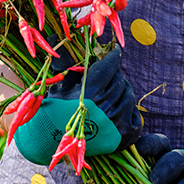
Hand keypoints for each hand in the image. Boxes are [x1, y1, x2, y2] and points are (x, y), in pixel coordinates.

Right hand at [13, 46, 141, 164]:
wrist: (48, 141)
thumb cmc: (52, 110)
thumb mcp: (60, 84)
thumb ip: (73, 65)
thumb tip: (74, 42)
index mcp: (89, 91)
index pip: (110, 65)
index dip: (114, 55)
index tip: (114, 51)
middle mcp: (103, 106)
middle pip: (119, 80)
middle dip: (114, 74)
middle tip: (108, 74)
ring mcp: (114, 123)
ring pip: (128, 96)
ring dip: (121, 90)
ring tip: (111, 91)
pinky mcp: (120, 137)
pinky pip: (135, 117)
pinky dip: (130, 111)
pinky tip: (120, 108)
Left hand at [136, 134, 183, 183]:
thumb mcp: (146, 176)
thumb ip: (131, 173)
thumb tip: (105, 169)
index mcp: (164, 155)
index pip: (159, 143)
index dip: (150, 145)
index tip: (138, 151)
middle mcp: (182, 164)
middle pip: (177, 158)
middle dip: (165, 170)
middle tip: (153, 183)